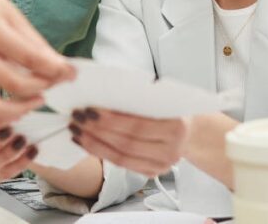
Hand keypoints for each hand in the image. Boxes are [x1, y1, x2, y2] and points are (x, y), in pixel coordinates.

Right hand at [0, 0, 75, 127]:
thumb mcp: (11, 15)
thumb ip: (34, 43)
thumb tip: (61, 67)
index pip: (29, 58)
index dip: (54, 69)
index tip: (71, 74)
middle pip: (14, 85)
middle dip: (41, 88)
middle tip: (53, 85)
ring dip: (19, 111)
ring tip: (34, 101)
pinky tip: (13, 109)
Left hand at [70, 107, 189, 176]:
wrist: (191, 132)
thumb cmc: (173, 110)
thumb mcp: (164, 99)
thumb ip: (140, 100)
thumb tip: (104, 95)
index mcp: (176, 127)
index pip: (136, 126)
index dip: (110, 120)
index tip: (89, 110)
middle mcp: (170, 151)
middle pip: (126, 143)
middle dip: (97, 131)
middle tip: (77, 118)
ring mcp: (161, 166)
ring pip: (121, 157)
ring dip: (94, 144)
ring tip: (76, 131)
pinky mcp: (151, 173)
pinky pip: (122, 164)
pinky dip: (101, 153)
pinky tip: (86, 144)